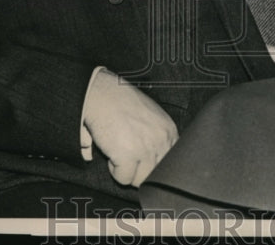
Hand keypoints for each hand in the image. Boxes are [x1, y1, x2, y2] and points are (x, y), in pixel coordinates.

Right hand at [80, 68, 178, 186]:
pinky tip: (113, 153)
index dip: (154, 165)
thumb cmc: (123, 104)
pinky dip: (115, 170)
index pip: (171, 164)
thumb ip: (159, 138)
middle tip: (129, 156)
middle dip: (141, 170)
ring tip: (120, 151)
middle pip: (157, 175)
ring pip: (141, 180)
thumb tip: (159, 166)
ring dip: (128, 171)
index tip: (144, 161)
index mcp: (169, 131)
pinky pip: (124, 179)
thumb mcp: (151, 117)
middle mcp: (162, 140)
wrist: (103, 95)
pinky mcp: (129, 156)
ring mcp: (147, 149)